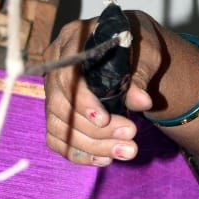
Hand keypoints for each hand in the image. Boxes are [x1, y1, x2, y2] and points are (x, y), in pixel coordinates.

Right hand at [43, 13, 162, 166]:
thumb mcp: (146, 53)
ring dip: (92, 146)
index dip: (82, 101)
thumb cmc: (138, 47)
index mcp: (73, 39)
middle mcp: (56, 65)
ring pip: (58, 127)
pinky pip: (57, 139)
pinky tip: (106, 159)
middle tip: (131, 136)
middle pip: (60, 105)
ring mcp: (53, 90)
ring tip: (128, 151)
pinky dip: (80, 154)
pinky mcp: (57, 112)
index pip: (66, 75)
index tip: (104, 119)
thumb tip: (143, 101)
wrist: (133, 53)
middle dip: (94, 129)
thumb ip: (141, 75)